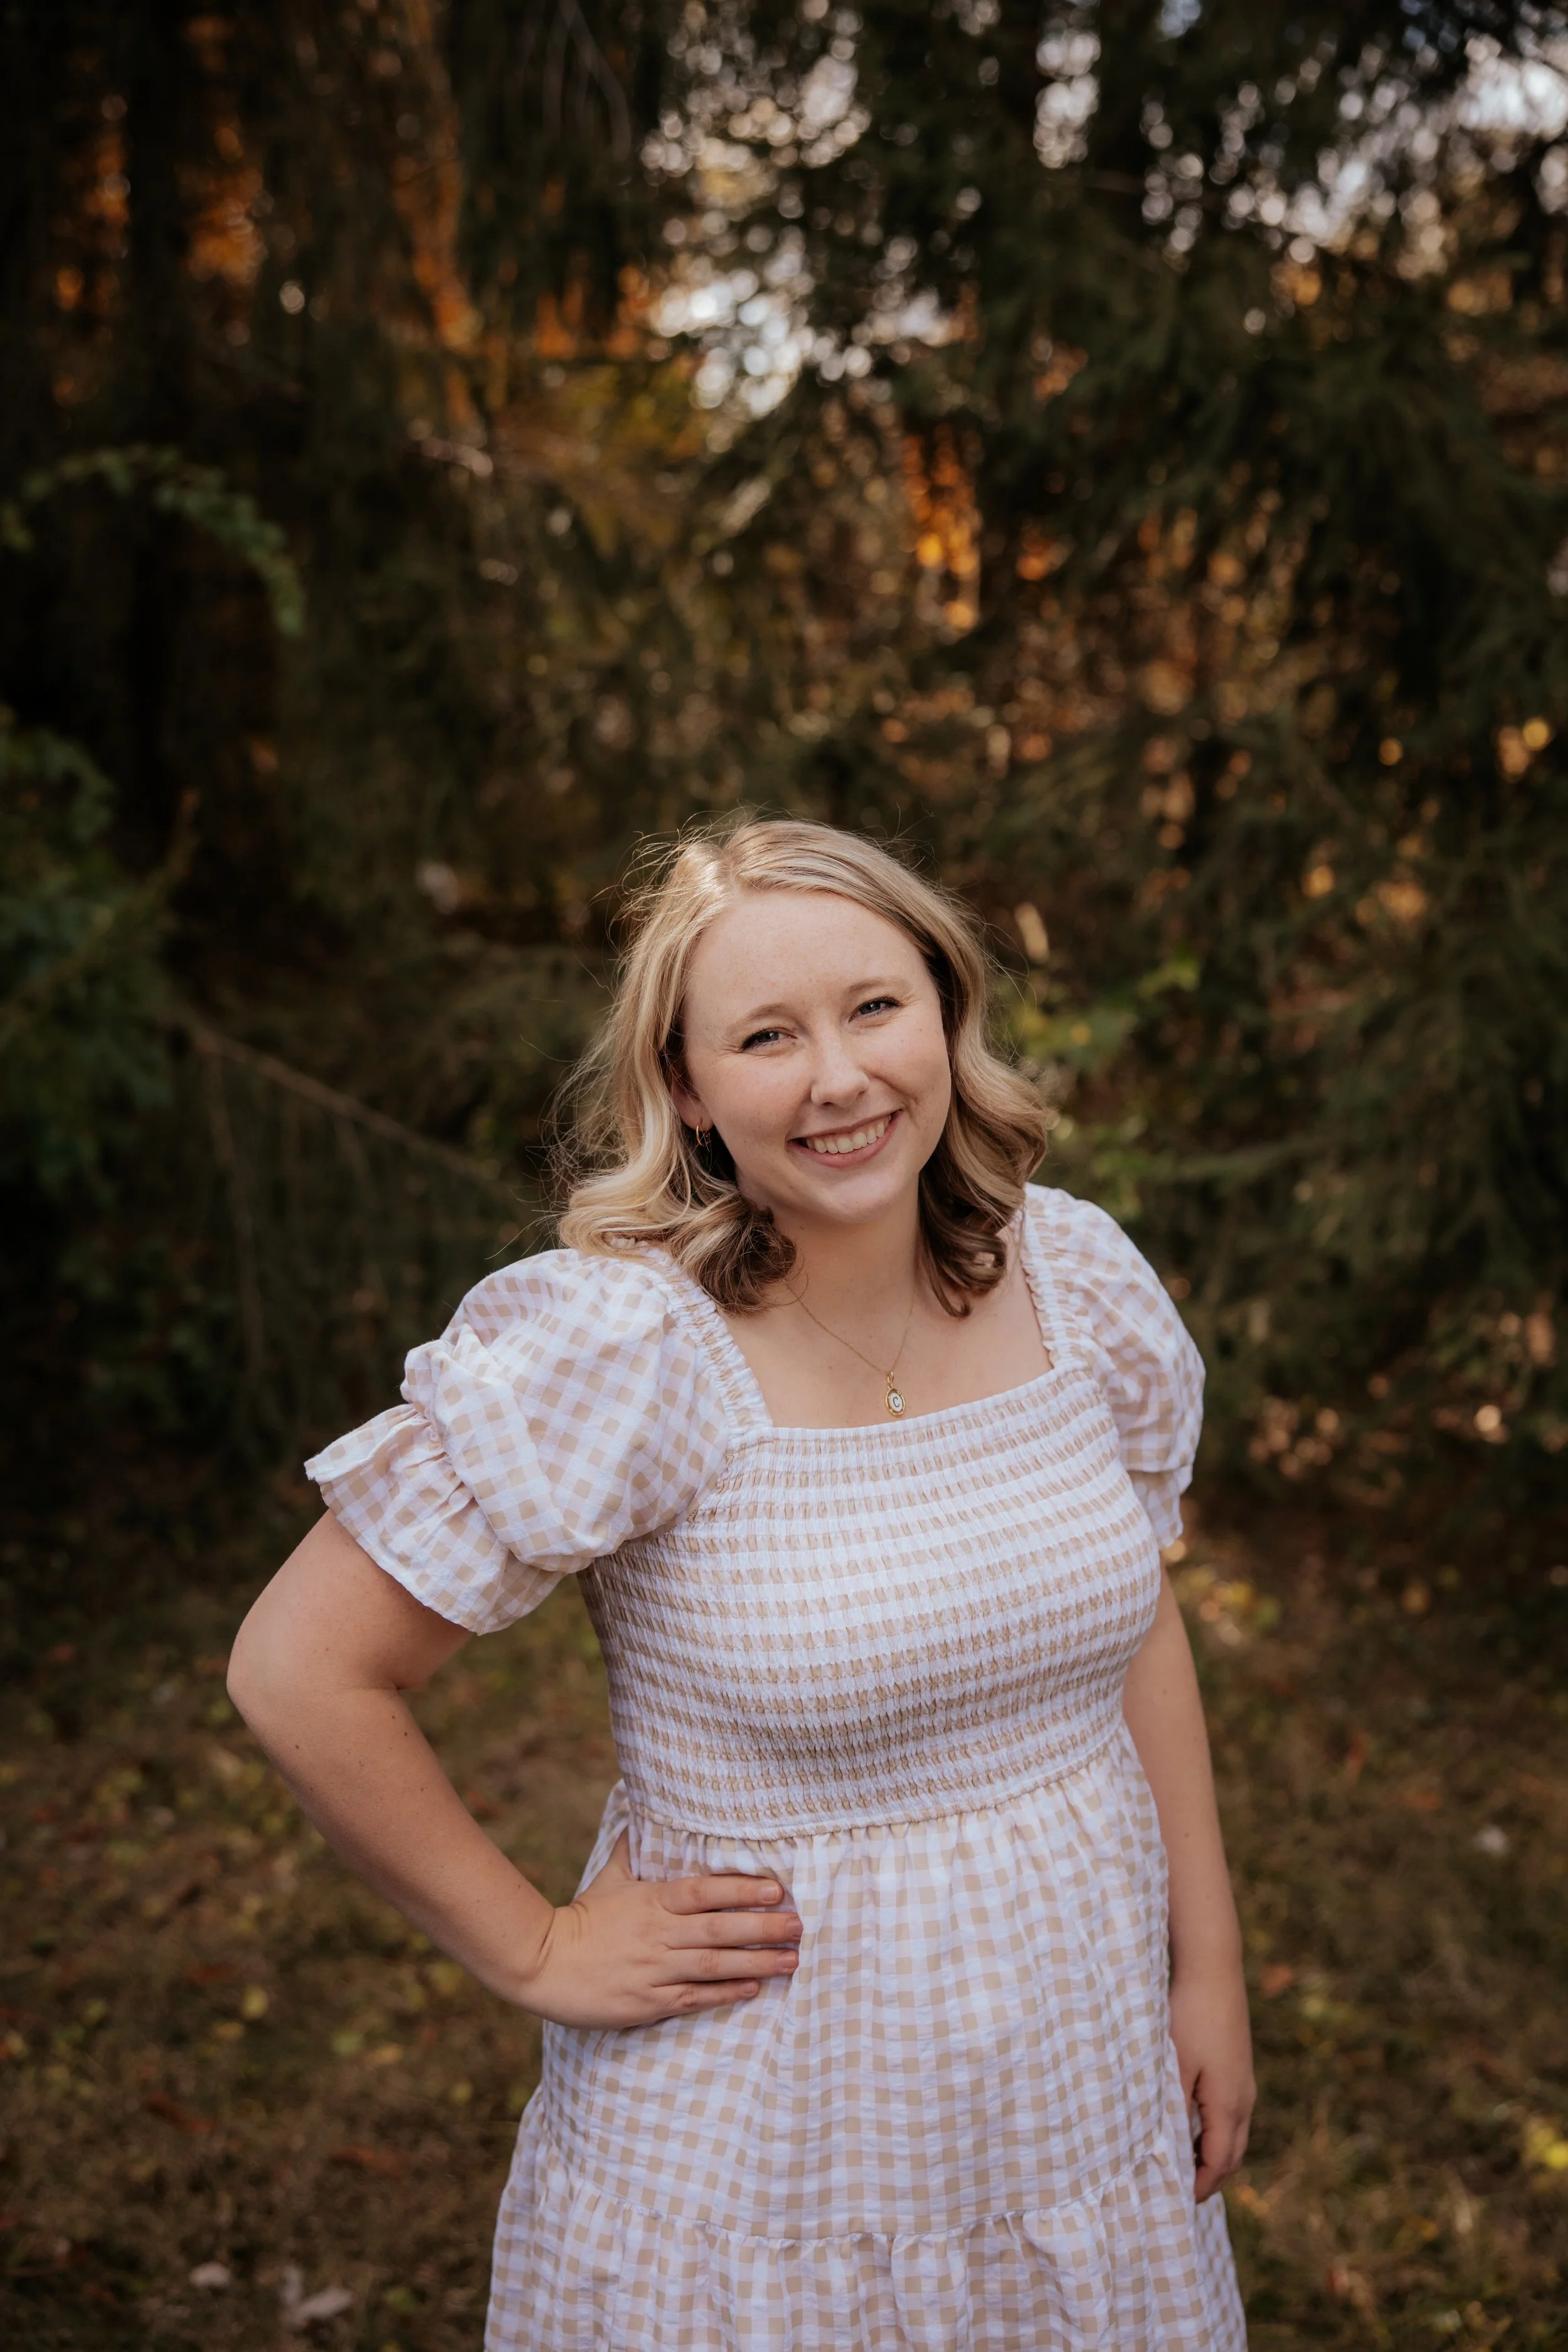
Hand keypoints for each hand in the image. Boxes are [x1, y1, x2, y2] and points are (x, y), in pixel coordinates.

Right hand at [515, 1832, 801, 2028]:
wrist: (544, 1964)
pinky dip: (725, 1992)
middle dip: (762, 1928)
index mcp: (652, 1900)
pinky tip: (753, 1988)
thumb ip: (632, 1848)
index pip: (704, 1892)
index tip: (776, 1888)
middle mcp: (659, 1934)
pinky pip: (694, 1997)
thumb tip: (642, 1810)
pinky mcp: (649, 2001)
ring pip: (714, 1965)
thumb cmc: (583, 1918)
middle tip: (799, 1926)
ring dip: (755, 1962)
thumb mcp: (609, 1878)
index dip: (741, 1889)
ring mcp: (655, 1969)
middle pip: (718, 1929)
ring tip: (791, 1961)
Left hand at [1169, 1961, 1254, 2201]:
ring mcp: (1245, 2083)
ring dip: (1214, 2156)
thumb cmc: (1189, 2016)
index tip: (1176, 2201)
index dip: (1199, 2187)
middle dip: (1210, 2178)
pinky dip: (1216, 2133)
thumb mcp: (1175, 2065)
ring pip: (1234, 2135)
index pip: (1218, 2163)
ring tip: (1184, 2166)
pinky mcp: (1239, 2068)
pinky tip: (1192, 2126)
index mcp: (1229, 2104)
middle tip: (1181, 2193)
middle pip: (1232, 2156)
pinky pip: (1232, 2115)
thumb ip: (1173, 2108)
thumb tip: (1167, 2147)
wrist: (1213, 1969)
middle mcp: (1244, 2099)